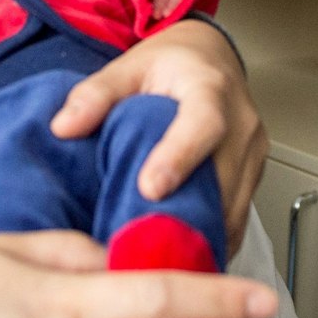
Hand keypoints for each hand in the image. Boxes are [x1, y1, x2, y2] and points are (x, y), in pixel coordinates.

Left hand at [49, 20, 266, 252]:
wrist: (210, 58)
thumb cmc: (171, 64)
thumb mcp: (128, 66)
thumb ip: (95, 94)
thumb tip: (63, 127)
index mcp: (210, 89)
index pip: (202, 125)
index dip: (178, 158)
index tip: (149, 189)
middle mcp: (240, 123)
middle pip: (223, 177)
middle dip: (188, 214)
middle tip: (145, 246)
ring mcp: (252, 153)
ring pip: (234, 206)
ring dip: (201, 235)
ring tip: (160, 259)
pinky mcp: (253, 176)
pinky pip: (238, 217)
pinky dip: (212, 239)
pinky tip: (183, 258)